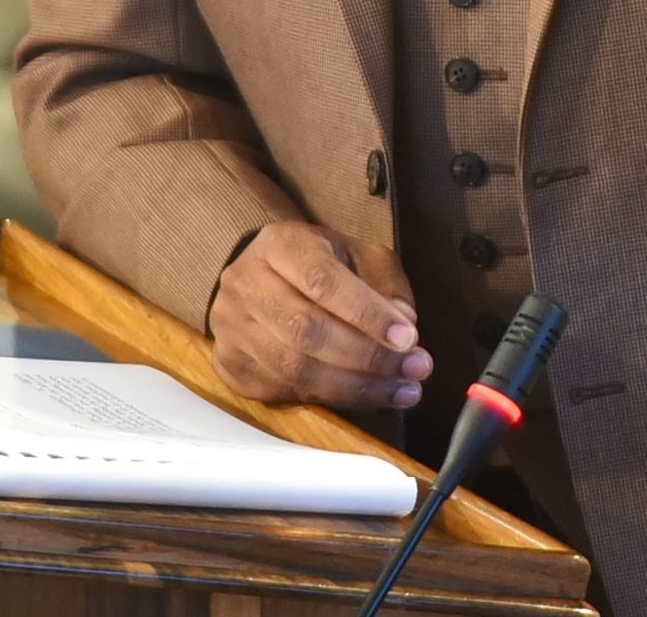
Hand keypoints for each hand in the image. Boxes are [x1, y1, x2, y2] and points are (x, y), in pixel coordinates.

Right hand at [208, 221, 432, 411]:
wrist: (261, 276)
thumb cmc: (317, 263)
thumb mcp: (356, 253)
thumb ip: (384, 282)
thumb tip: (405, 324)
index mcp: (279, 245)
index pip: (322, 281)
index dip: (367, 314)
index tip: (409, 338)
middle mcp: (245, 284)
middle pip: (307, 331)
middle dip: (368, 357)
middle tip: (415, 370)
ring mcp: (231, 328)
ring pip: (295, 369)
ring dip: (356, 387)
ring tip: (403, 390)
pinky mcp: (230, 365)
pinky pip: (283, 392)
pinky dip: (331, 400)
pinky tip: (366, 397)